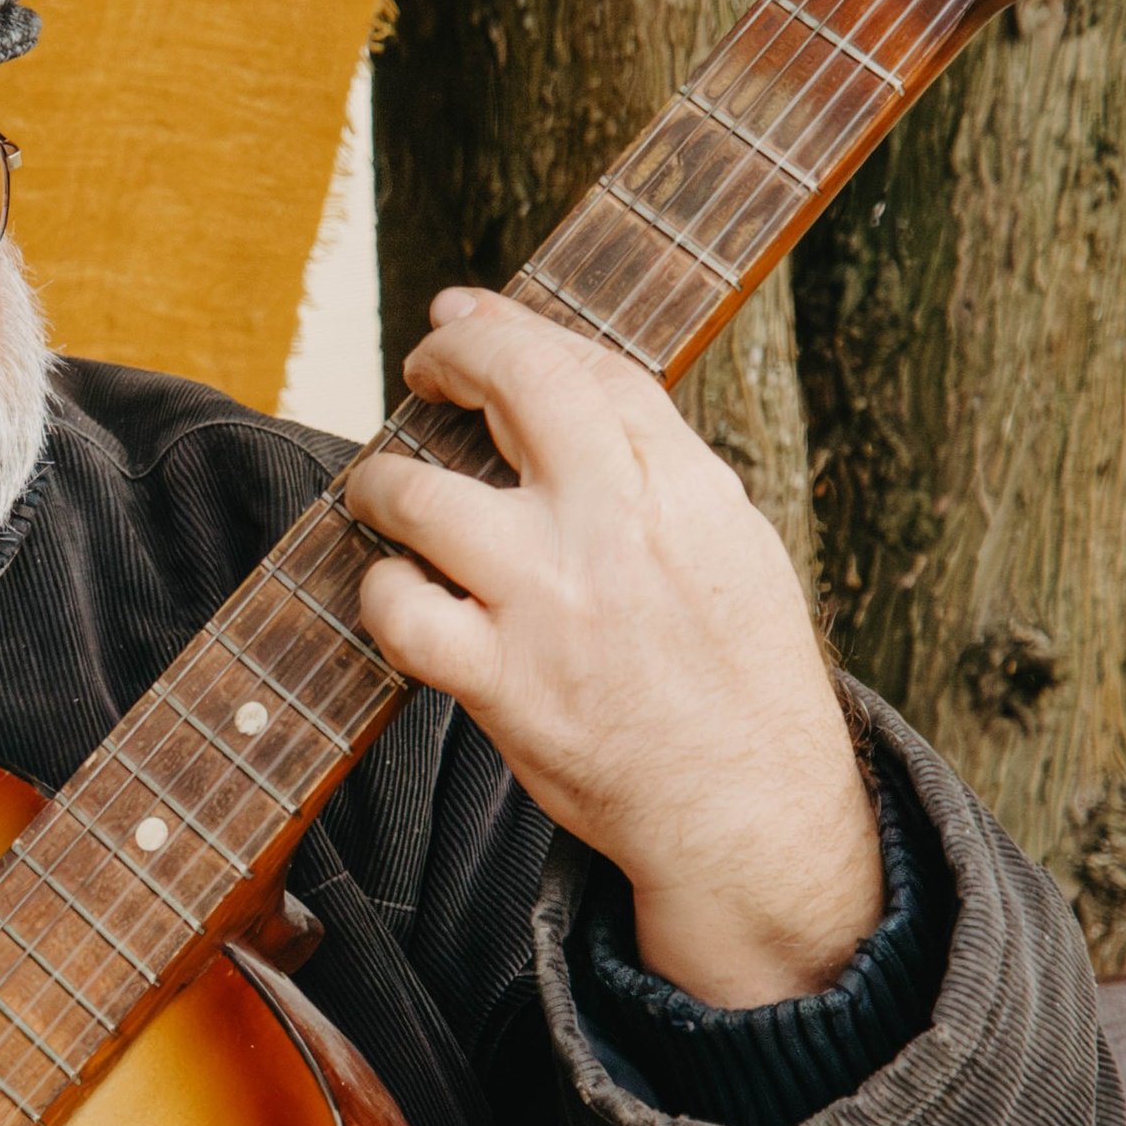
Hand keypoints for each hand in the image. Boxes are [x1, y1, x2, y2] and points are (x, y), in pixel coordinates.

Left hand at [344, 291, 883, 1006]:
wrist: (748, 809)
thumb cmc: (743, 682)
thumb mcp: (735, 547)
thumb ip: (661, 473)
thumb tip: (576, 405)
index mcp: (683, 487)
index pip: (588, 367)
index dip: (514, 327)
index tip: (469, 315)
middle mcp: (613, 527)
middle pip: (510, 383)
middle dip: (450, 355)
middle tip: (424, 366)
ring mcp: (549, 603)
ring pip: (417, 494)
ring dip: (380, 481)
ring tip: (378, 490)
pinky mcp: (503, 683)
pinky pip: (400, 614)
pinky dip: (382, 595)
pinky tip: (396, 594)